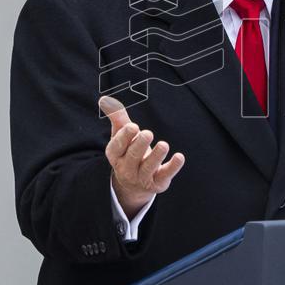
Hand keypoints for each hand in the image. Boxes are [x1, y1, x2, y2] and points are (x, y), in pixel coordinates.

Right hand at [98, 96, 185, 218]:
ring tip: (164, 145)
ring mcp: (142, 178)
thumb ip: (117, 117)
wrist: (133, 185)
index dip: (125, 137)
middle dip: (140, 145)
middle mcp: (126, 168)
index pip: (117, 146)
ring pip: (148, 167)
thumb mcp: (121, 136)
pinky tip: (179, 157)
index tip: (133, 126)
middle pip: (133, 156)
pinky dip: (173, 167)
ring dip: (156, 156)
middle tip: (148, 133)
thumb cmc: (128, 152)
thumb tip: (104, 99)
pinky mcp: (157, 183)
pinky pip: (165, 175)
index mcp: (115, 155)